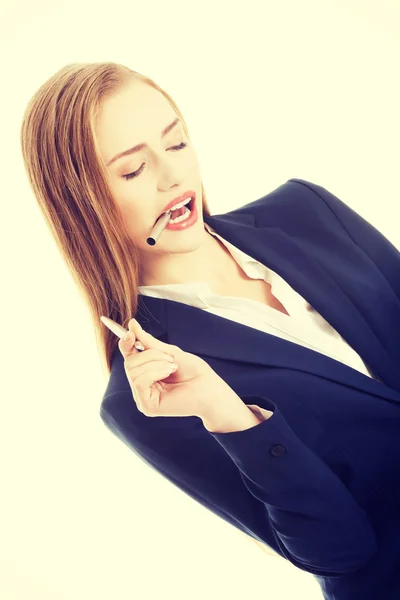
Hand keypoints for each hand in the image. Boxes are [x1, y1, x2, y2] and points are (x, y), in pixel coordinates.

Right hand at [118, 318, 244, 424]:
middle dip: (150, 355)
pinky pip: (139, 382)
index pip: (128, 357)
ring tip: (172, 367)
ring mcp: (142, 397)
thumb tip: (131, 325)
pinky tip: (169, 373)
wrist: (209, 387)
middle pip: (129, 363)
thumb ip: (148, 342)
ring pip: (133, 371)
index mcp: (145, 373)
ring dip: (155, 363)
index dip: (125, 344)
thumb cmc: (193, 371)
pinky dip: (155, 372)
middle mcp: (141, 386)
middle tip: (169, 358)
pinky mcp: (147, 406)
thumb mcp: (168, 352)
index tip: (129, 334)